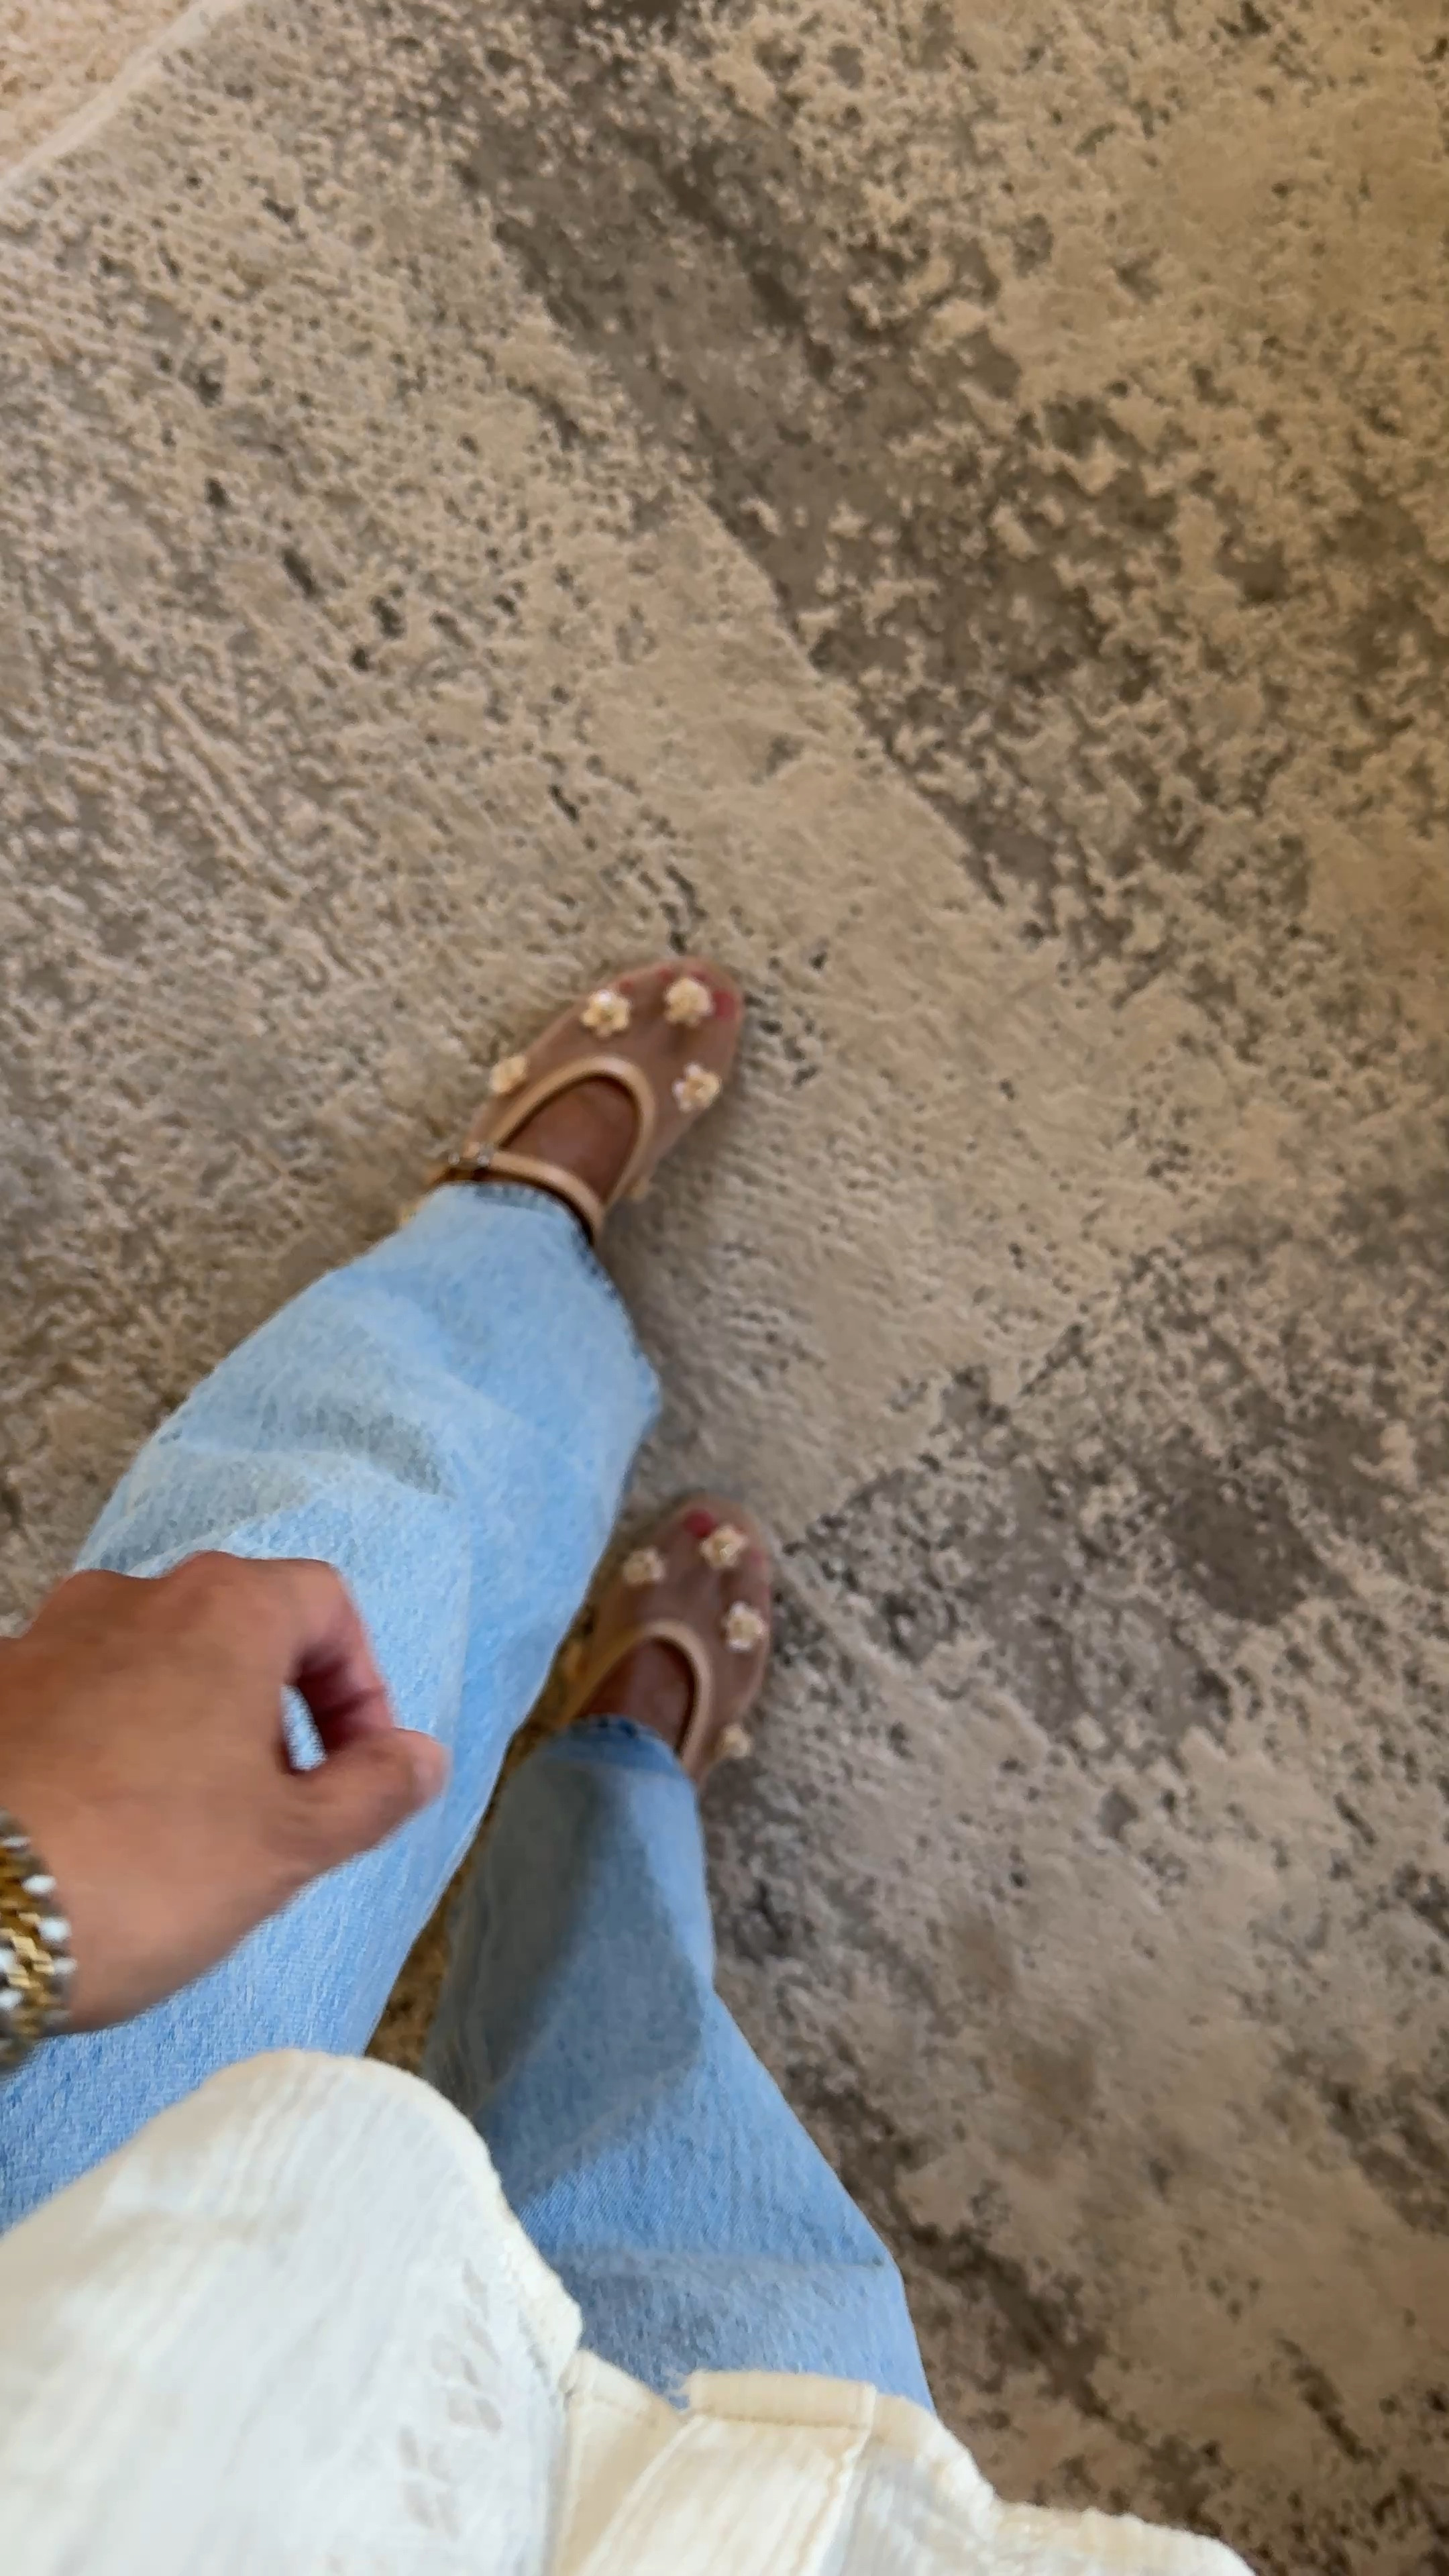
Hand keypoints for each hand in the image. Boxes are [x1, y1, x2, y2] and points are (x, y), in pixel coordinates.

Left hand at [0, 1554, 448, 2030]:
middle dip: (274, 1717)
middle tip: (281, 1813)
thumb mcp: (290, 1845)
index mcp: (223, 1609)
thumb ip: (373, 1792)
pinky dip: (111, 1751)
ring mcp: (45, 1641)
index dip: (361, 1686)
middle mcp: (130, 1598)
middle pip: (237, 1632)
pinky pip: (76, 1705)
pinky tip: (104, 1837)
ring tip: (188, 1835)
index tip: (360, 1769)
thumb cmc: (139, 1867)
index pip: (326, 1604)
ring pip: (152, 1668)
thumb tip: (421, 1758)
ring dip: (190, 1733)